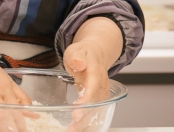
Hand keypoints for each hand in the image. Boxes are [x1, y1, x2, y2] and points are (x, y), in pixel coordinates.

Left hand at [63, 17, 122, 131]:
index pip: (92, 91)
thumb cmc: (83, 53)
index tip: (76, 116)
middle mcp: (101, 87)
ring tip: (72, 131)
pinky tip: (77, 129)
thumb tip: (78, 63)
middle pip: (95, 106)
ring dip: (85, 124)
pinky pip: (94, 113)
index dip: (85, 104)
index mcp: (96, 74)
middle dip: (84, 120)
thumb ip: (76, 56)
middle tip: (71, 129)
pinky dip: (86, 122)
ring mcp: (102, 95)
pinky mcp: (99, 100)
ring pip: (96, 112)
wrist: (95, 53)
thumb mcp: (76, 50)